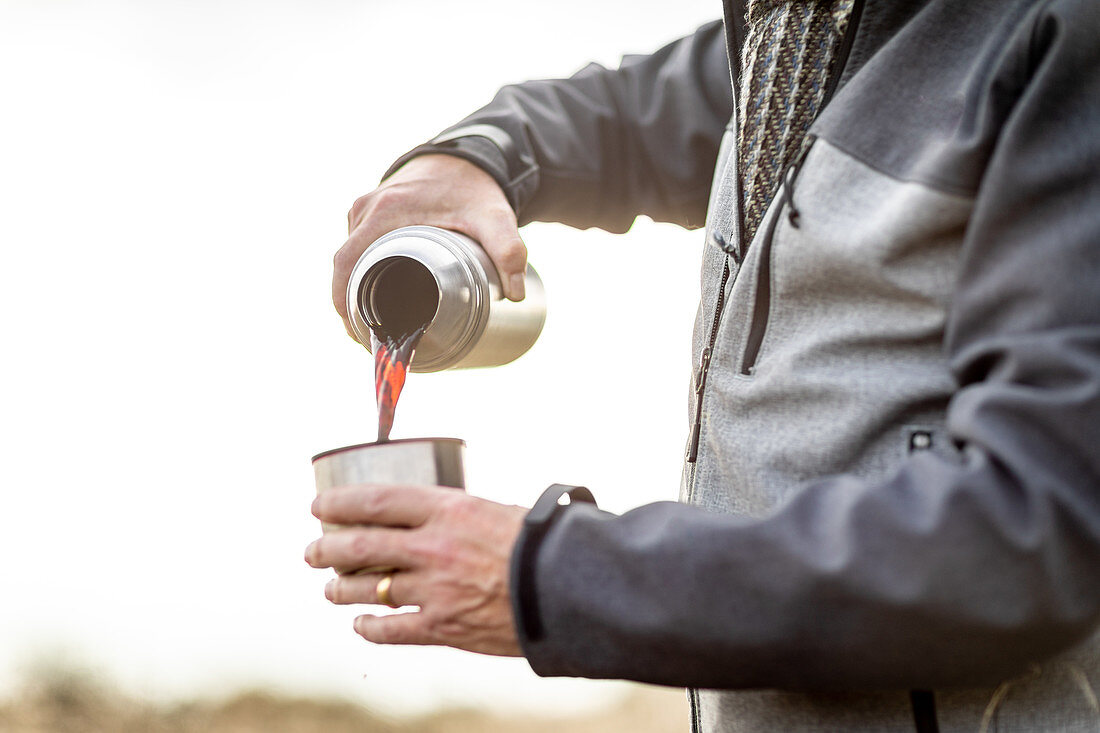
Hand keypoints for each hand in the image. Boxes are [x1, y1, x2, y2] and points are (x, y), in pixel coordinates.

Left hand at [305, 484, 525, 656]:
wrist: (568, 588)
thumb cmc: (541, 543)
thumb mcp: (497, 510)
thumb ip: (460, 515)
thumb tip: (437, 516)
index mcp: (448, 509)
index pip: (377, 500)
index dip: (341, 504)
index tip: (320, 507)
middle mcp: (433, 547)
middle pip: (360, 545)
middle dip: (326, 549)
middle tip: (312, 551)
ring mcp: (434, 589)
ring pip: (367, 589)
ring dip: (340, 589)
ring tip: (330, 589)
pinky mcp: (442, 627)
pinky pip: (391, 629)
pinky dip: (369, 628)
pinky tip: (360, 625)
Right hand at [333, 154, 527, 340]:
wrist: (467, 156)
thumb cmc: (475, 188)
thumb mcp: (495, 217)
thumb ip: (509, 250)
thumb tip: (516, 293)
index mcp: (385, 213)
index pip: (347, 262)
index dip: (343, 299)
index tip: (356, 331)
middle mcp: (367, 209)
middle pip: (345, 265)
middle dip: (349, 304)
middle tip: (371, 339)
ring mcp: (366, 209)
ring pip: (350, 257)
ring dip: (354, 289)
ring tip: (373, 326)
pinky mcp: (372, 212)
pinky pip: (357, 247)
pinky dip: (360, 272)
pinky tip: (372, 297)